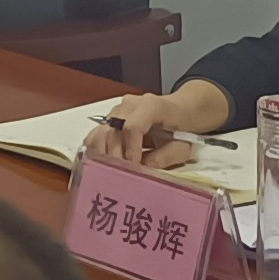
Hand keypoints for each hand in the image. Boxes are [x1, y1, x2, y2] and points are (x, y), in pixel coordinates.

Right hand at [81, 86, 225, 167]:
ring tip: (113, 171)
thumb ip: (164, 157)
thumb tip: (143, 168)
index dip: (131, 149)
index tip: (134, 167)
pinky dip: (97, 150)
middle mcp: (130, 104)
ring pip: (101, 133)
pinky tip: (104, 163)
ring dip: (104, 155)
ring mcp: (117, 110)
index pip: (132, 126)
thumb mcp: (182, 146)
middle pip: (113, 130)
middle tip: (123, 175)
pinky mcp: (109, 118)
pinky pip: (96, 134)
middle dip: (117, 156)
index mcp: (152, 106)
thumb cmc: (181, 128)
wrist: (178, 111)